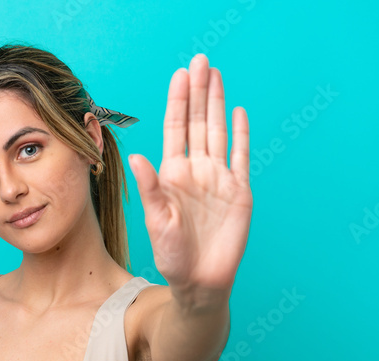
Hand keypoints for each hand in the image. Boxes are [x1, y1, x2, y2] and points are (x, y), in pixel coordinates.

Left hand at [128, 53, 252, 308]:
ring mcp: (218, 179)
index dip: (179, 101)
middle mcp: (195, 171)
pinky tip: (237, 112)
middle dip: (199, 91)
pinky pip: (240, 157)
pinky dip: (240, 134)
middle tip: (201, 60)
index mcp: (172, 175)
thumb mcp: (157, 222)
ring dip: (217, 103)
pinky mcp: (239, 192)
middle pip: (199, 122)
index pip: (176, 129)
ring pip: (219, 132)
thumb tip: (137, 157)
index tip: (180, 74)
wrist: (201, 281)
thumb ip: (150, 189)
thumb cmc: (172, 256)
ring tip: (216, 74)